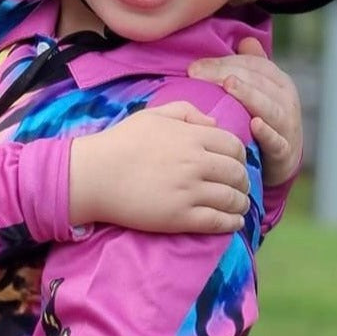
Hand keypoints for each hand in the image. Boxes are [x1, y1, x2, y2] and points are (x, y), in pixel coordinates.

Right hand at [69, 101, 248, 234]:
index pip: (235, 147)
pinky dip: (231, 222)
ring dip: (241, 203)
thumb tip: (214, 122)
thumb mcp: (153, 115)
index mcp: (193, 137)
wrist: (93, 175)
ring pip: (232, 199)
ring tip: (238, 207)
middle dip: (243, 182)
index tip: (234, 165)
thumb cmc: (119, 143)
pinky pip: (218, 221)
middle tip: (238, 188)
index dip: (240, 157)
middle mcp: (197, 163)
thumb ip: (186, 112)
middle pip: (238, 174)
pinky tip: (232, 222)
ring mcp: (189, 192)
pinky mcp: (179, 217)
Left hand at [188, 37, 302, 186]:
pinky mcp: (284, 151)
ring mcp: (287, 126)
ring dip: (250, 96)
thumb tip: (245, 40)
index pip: (253, 65)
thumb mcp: (259, 92)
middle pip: (258, 82)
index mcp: (278, 83)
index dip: (225, 62)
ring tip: (229, 85)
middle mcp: (286, 100)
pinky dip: (267, 133)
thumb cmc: (263, 121)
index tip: (194, 67)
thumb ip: (252, 67)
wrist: (280, 161)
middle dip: (228, 74)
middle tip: (198, 73)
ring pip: (271, 108)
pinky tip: (254, 125)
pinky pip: (277, 141)